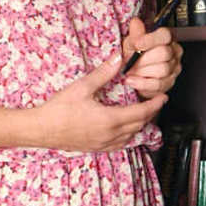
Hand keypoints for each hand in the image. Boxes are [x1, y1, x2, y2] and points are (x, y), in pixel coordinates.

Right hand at [36, 54, 167, 152]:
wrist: (41, 129)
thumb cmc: (59, 109)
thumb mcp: (82, 87)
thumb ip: (103, 73)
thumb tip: (118, 58)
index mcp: (110, 119)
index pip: (141, 112)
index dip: (154, 105)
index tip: (163, 97)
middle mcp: (110, 134)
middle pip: (139, 125)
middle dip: (150, 113)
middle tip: (156, 102)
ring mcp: (103, 144)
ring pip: (131, 136)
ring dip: (140, 125)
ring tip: (144, 114)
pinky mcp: (96, 148)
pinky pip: (120, 144)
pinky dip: (129, 136)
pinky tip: (126, 130)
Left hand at [122, 16, 182, 98]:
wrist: (133, 74)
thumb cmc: (134, 56)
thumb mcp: (131, 43)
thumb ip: (135, 34)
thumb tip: (136, 22)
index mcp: (165, 38)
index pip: (165, 35)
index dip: (150, 39)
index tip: (137, 44)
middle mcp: (173, 52)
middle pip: (164, 53)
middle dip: (143, 59)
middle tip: (129, 62)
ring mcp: (174, 68)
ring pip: (162, 70)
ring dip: (141, 72)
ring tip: (129, 71)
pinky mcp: (169, 83)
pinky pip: (158, 84)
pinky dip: (142, 84)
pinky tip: (133, 80)